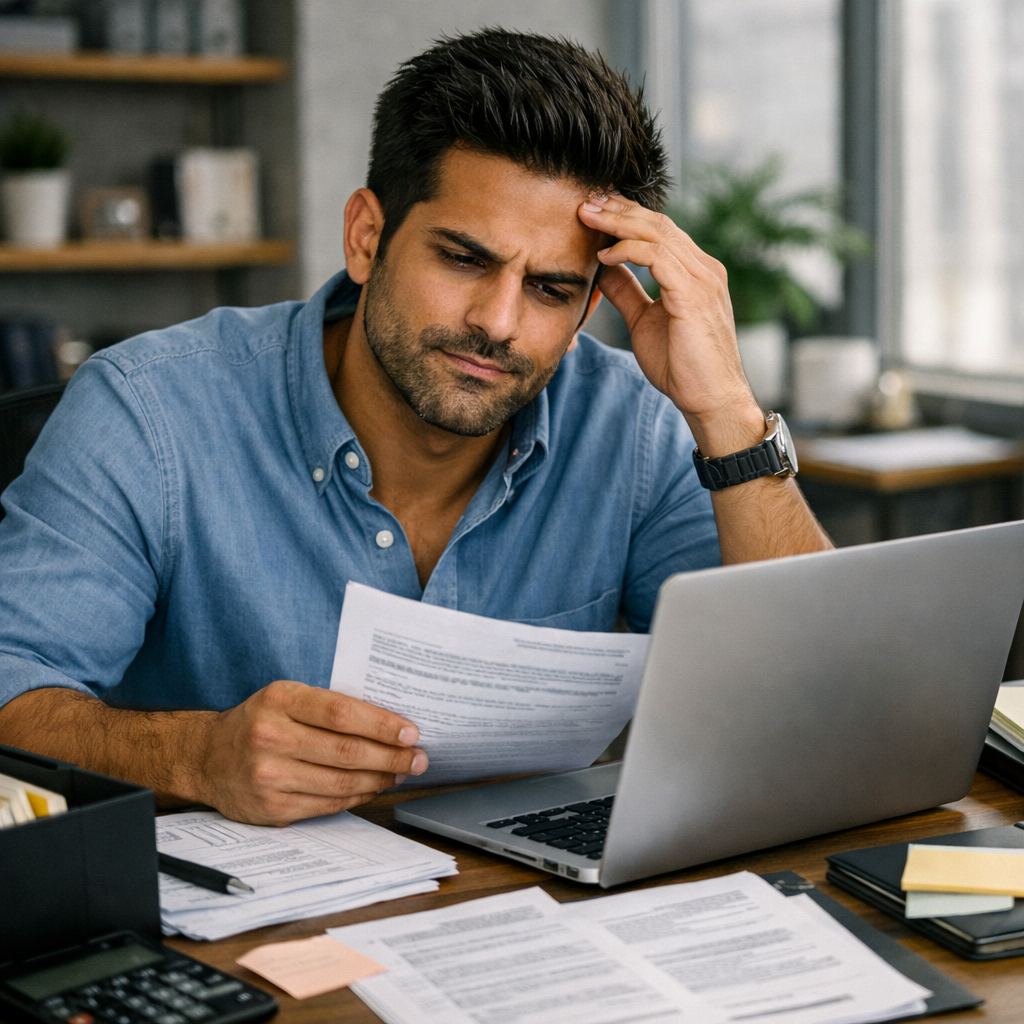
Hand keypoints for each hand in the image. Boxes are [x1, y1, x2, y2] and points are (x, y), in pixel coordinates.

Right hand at [192, 679, 426, 824]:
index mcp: (279, 700)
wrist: (207, 757)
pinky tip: (373, 787)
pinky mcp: (272, 808)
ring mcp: (269, 776)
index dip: (382, 724)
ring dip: (380, 779)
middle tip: (418, 758)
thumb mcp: (287, 698)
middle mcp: (271, 737)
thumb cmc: (260, 721)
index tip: (411, 732)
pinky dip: (358, 796)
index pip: (342, 713)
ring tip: (401, 773)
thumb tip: (389, 725)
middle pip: (347, 751)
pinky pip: (328, 804)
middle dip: (392, 757)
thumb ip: (329, 707)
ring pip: (341, 782)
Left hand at [578, 193, 764, 456]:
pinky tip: (605, 255)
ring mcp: (703, 279)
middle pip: (657, 223)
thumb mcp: (644, 321)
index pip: (659, 230)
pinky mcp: (695, 294)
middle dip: (618, 209)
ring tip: (588, 217)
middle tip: (584, 201)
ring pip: (657, 233)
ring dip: (618, 223)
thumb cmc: (682, 367)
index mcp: (696, 272)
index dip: (625, 216)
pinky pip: (658, 257)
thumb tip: (604, 268)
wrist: (710, 400)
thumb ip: (627, 292)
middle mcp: (704, 268)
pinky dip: (629, 250)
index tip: (593, 210)